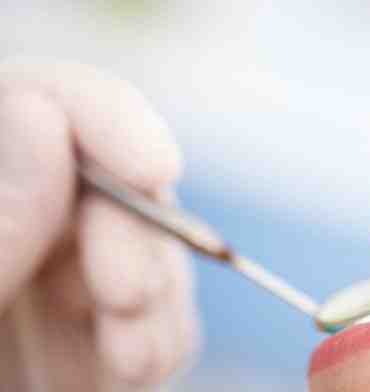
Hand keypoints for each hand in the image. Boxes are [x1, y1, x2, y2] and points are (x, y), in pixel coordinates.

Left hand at [0, 58, 198, 390]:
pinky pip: (160, 315)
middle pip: (108, 178)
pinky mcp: (94, 337)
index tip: (153, 165)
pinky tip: (133, 362)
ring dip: (157, 293)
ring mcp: (59, 282)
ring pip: (150, 248)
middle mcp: (23, 226)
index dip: (102, 117)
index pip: (36, 102)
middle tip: (122, 294)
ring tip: (129, 350)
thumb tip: (40, 115)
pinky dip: (161, 336)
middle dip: (136, 229)